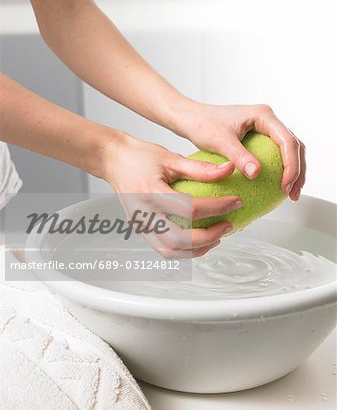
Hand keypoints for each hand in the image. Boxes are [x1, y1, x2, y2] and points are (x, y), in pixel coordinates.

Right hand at [100, 133, 242, 257]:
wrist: (114, 161)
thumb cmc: (139, 157)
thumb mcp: (172, 158)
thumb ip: (201, 169)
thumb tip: (228, 170)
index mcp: (152, 193)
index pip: (190, 209)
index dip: (217, 207)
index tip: (235, 202)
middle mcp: (144, 213)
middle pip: (179, 239)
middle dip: (208, 236)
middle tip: (227, 225)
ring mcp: (141, 225)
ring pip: (170, 251)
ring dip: (197, 249)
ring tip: (216, 237)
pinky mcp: (141, 230)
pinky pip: (163, 250)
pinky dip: (183, 251)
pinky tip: (198, 242)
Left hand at [172, 101, 305, 200]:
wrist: (190, 118)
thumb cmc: (202, 124)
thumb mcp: (220, 141)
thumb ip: (239, 156)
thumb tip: (257, 174)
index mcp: (263, 115)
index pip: (287, 140)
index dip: (291, 165)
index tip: (285, 185)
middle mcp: (267, 120)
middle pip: (294, 146)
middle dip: (297, 171)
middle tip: (292, 194)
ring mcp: (264, 128)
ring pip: (288, 150)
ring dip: (293, 171)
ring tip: (289, 194)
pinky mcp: (258, 137)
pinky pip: (276, 153)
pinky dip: (280, 169)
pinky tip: (276, 186)